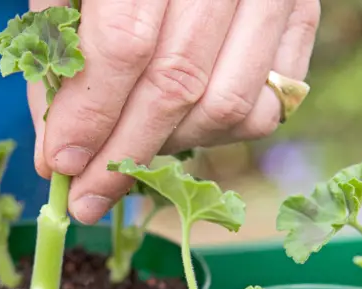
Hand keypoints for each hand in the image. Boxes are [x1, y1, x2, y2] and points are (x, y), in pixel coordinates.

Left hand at [28, 0, 319, 224]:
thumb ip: (62, 66)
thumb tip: (60, 157)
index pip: (125, 44)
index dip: (92, 114)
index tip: (64, 165)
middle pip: (177, 84)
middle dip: (125, 155)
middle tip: (89, 197)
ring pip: (227, 105)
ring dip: (169, 147)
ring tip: (131, 152)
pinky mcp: (301, 18)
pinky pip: (267, 108)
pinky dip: (216, 134)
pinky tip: (180, 125)